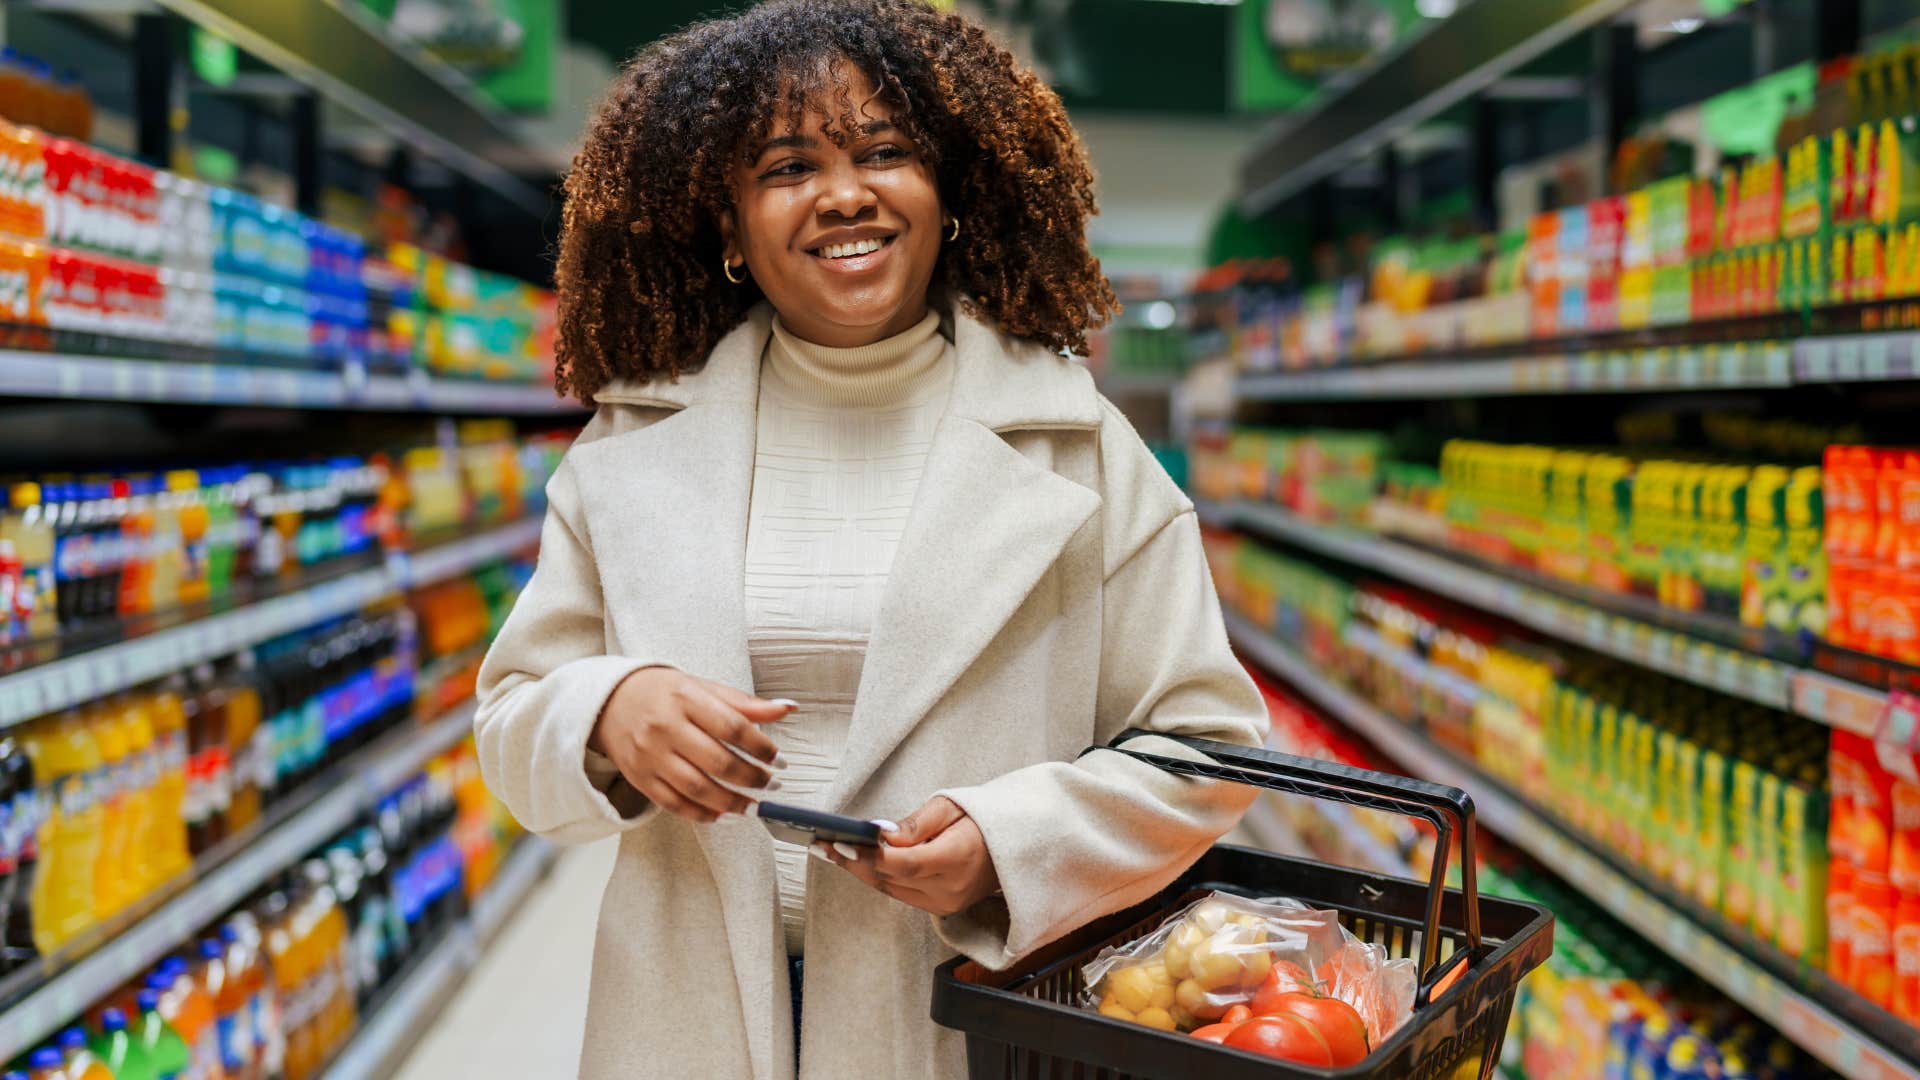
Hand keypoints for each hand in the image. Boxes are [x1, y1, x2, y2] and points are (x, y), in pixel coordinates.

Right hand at [592, 667, 792, 822]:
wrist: (610, 701)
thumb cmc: (665, 693)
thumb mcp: (703, 687)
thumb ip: (745, 703)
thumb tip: (788, 708)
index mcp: (686, 698)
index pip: (732, 727)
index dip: (762, 747)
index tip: (780, 761)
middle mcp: (666, 727)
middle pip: (717, 762)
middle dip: (752, 779)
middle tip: (773, 786)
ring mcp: (650, 755)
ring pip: (697, 788)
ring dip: (731, 803)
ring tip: (753, 806)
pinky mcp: (640, 778)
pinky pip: (674, 804)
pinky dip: (701, 814)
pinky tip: (722, 814)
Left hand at [816, 796, 999, 916]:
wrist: (1015, 847)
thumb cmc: (984, 819)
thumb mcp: (953, 806)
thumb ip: (916, 824)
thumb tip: (883, 834)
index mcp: (957, 858)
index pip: (904, 862)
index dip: (870, 855)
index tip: (841, 842)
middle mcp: (950, 888)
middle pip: (890, 879)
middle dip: (854, 862)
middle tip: (822, 845)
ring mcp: (946, 903)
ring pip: (891, 889)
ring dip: (861, 872)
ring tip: (832, 852)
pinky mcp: (942, 908)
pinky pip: (902, 894)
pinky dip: (880, 879)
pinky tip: (859, 863)